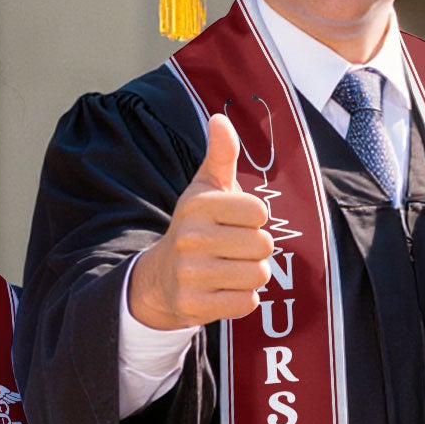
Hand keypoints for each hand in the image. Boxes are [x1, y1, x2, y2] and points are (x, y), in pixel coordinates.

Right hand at [126, 113, 275, 329]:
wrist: (161, 277)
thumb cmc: (196, 227)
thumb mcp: (205, 189)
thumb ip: (221, 155)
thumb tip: (220, 118)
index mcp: (198, 205)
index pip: (260, 212)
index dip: (255, 219)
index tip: (235, 221)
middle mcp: (191, 238)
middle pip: (263, 245)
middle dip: (256, 249)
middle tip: (234, 249)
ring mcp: (191, 274)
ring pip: (258, 275)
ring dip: (252, 275)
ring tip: (229, 268)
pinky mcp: (194, 305)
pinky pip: (247, 303)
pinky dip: (242, 299)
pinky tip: (223, 289)